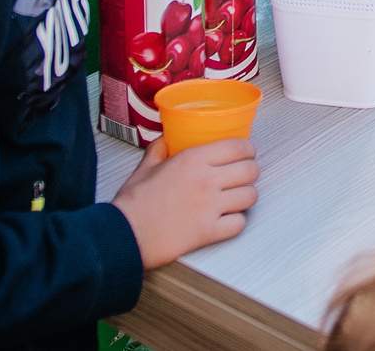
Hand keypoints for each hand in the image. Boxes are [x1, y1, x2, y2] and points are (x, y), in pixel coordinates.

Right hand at [112, 134, 259, 264]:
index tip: (247, 153)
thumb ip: (159, 149)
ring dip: (246, 196)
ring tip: (237, 197)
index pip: (238, 147)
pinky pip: (239, 223)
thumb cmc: (132, 204)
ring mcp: (210, 207)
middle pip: (250, 170)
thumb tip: (167, 139)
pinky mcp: (209, 232)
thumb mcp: (145, 167)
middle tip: (244, 175)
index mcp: (192, 160)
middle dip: (250, 171)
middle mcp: (206, 181)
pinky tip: (228, 219)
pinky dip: (237, 221)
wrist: (124, 235)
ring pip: (250, 196)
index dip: (248, 150)